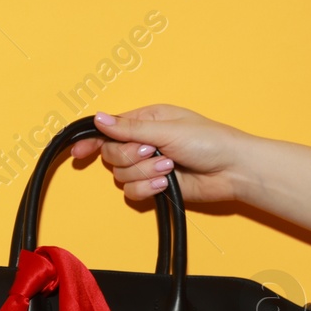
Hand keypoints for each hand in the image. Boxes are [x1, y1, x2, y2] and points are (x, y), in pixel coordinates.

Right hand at [68, 105, 250, 203]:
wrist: (232, 171)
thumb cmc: (209, 141)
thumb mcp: (166, 130)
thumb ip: (128, 128)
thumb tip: (98, 118)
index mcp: (146, 121)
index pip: (109, 129)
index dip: (92, 140)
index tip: (78, 152)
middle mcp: (144, 142)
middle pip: (111, 154)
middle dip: (130, 157)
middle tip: (153, 152)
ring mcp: (148, 166)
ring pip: (121, 176)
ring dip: (144, 173)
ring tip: (169, 168)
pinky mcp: (153, 187)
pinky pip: (131, 192)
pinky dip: (146, 189)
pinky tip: (164, 185)